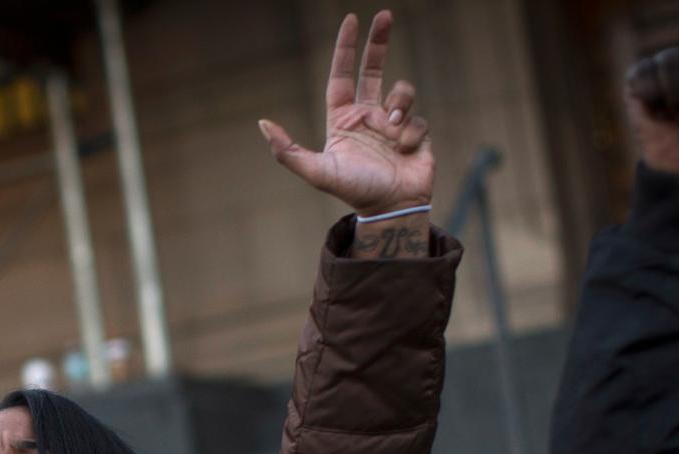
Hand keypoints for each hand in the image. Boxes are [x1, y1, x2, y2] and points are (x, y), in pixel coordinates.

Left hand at [258, 10, 433, 216]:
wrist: (390, 209)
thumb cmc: (353, 191)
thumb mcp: (317, 172)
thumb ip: (287, 151)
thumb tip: (262, 124)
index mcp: (343, 120)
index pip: (342, 76)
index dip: (345, 49)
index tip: (351, 21)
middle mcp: (367, 116)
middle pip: (373, 69)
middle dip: (378, 42)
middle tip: (383, 14)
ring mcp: (393, 123)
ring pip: (401, 93)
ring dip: (399, 105)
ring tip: (393, 131)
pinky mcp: (416, 133)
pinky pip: (417, 120)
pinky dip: (410, 135)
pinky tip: (404, 152)